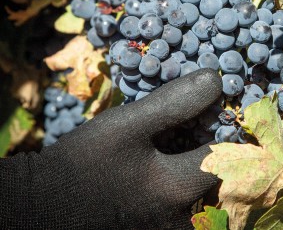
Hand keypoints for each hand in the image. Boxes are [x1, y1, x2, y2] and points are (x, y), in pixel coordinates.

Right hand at [0, 69, 222, 229]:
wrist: (41, 207)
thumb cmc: (84, 162)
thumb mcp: (128, 124)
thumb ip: (174, 102)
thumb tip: (215, 81)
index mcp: (177, 190)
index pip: (226, 157)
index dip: (226, 130)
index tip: (219, 112)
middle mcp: (179, 219)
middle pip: (218, 182)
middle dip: (219, 153)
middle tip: (207, 128)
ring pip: (204, 198)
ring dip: (203, 171)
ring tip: (189, 146)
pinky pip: (184, 209)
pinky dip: (186, 186)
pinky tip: (169, 168)